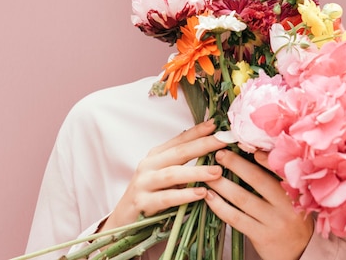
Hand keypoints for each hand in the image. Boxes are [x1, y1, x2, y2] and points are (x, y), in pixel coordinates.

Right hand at [100, 120, 226, 230]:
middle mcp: (149, 165)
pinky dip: (184, 195)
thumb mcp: (167, 178)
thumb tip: (216, 156)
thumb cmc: (151, 197)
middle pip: (179, 152)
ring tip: (217, 171)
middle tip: (224, 141)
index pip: (180, 140)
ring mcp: (143, 183)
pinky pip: (165, 198)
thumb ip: (184, 167)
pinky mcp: (141, 203)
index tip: (217, 124)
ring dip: (196, 172)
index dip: (198, 131)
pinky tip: (201, 194)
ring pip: (172, 174)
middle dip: (203, 145)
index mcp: (156, 156)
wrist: (122, 222)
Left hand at [205, 149, 313, 259]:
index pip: (279, 170)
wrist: (299, 252)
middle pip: (258, 180)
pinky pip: (236, 218)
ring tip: (208, 174)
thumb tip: (253, 153)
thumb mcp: (295, 198)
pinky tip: (209, 197)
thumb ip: (279, 180)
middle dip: (236, 164)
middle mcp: (287, 205)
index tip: (246, 144)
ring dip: (222, 184)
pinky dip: (220, 206)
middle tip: (220, 154)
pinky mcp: (261, 236)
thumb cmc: (293, 218)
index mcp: (296, 191)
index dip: (263, 157)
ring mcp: (273, 222)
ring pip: (243, 198)